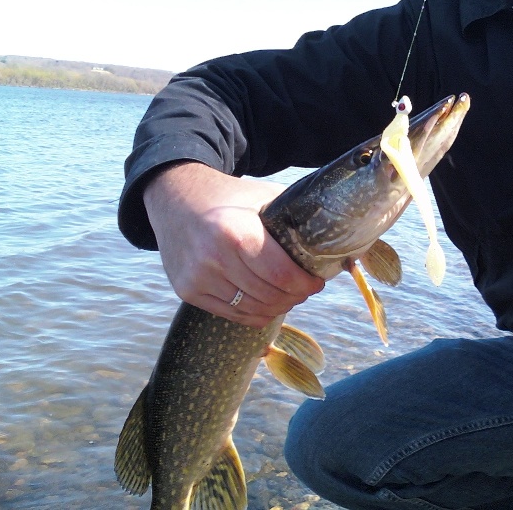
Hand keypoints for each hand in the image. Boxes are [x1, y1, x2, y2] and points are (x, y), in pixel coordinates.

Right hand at [143, 162, 324, 326]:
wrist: (173, 198)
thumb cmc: (228, 197)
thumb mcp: (263, 196)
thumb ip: (295, 216)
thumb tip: (338, 232)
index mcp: (236, 233)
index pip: (282, 276)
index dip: (306, 284)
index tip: (317, 281)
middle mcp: (213, 259)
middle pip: (270, 296)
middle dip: (295, 296)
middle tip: (305, 288)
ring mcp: (197, 278)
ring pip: (253, 310)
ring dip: (278, 306)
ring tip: (287, 294)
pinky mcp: (187, 291)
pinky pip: (233, 315)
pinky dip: (256, 313)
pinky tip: (266, 301)